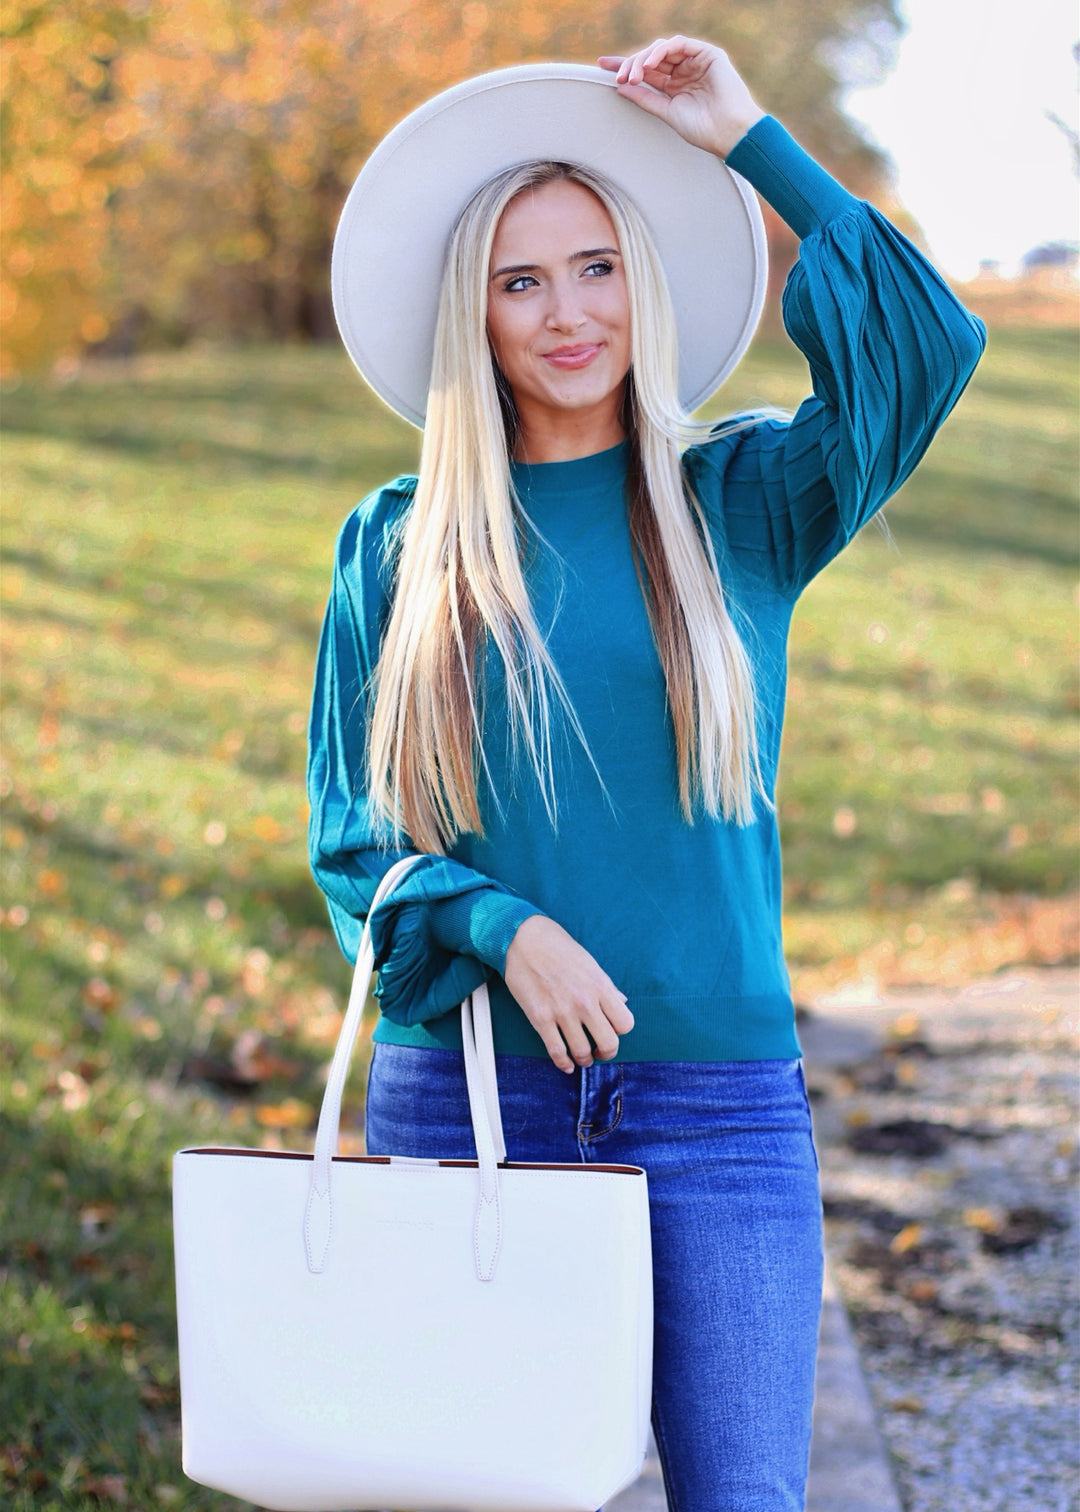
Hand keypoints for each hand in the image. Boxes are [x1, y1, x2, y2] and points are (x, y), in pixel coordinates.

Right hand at [503, 914, 634, 1073]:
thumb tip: (622, 1002)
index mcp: (600, 986)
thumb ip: (607, 987)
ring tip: (582, 1058)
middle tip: (600, 1052)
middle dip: (606, 1052)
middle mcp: (585, 1001)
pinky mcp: (540, 1017)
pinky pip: (556, 1051)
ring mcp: (562, 1011)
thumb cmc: (558, 948)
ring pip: (582, 1051)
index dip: (620, 1032)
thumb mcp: (590, 964)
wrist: (525, 939)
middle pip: (608, 1042)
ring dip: (584, 1059)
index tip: (611, 1031)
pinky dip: (563, 1063)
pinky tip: (565, 1064)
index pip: (625, 1023)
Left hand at [598, 36, 765, 158]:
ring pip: (662, 49)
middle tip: (618, 77)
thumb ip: (645, 98)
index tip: (603, 67)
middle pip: (651, 59)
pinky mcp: (707, 54)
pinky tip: (650, 63)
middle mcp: (684, 72)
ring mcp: (695, 61)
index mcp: (675, 87)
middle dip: (631, 64)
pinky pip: (679, 44)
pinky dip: (662, 51)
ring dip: (644, 59)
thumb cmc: (703, 128)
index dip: (625, 67)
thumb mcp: (667, 112)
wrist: (729, 132)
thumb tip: (621, 89)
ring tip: (633, 75)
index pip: (646, 72)